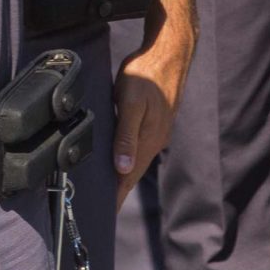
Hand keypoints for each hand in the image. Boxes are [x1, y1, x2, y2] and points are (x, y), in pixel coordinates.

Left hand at [111, 38, 181, 207]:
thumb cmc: (147, 74)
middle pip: (131, 174)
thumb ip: (126, 136)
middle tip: (100, 211)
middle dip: (117, 193)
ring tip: (107, 192)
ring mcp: (154, 132)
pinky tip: (118, 161)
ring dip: (121, 177)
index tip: (103, 216)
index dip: (115, 197)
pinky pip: (136, 148)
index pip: (127, 178)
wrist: (169, 54)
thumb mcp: (131, 103)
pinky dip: (126, 160)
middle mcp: (152, 141)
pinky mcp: (152, 123)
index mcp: (147, 141)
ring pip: (134, 162)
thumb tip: (122, 169)